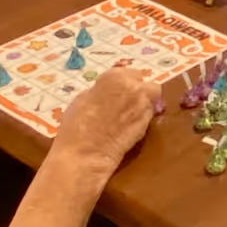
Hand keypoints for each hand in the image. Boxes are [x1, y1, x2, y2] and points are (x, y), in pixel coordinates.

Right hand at [53, 68, 158, 182]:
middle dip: (142, 94)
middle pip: (148, 86)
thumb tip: (110, 92)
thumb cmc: (76, 125)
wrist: (84, 153)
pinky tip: (128, 129)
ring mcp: (143, 107)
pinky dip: (141, 121)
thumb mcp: (83, 98)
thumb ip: (102, 90)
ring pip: (151, 103)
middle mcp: (134, 88)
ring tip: (128, 119)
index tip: (121, 92)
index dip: (127, 83)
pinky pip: (148, 118)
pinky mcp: (147, 126)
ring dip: (143, 107)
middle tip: (129, 105)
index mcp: (115, 77)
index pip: (132, 73)